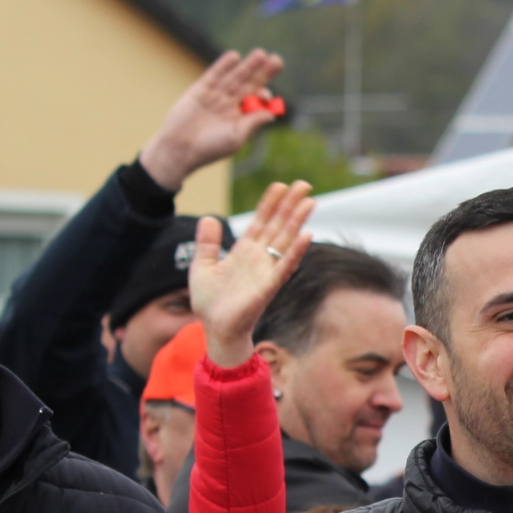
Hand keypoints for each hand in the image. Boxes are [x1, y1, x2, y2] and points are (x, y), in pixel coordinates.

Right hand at [139, 49, 285, 191]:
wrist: (179, 148)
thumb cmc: (209, 149)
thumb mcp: (235, 138)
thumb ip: (252, 124)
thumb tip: (272, 114)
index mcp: (240, 118)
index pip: (256, 101)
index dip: (264, 95)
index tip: (267, 95)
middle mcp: (229, 104)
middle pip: (249, 84)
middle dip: (262, 73)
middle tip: (277, 60)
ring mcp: (215, 96)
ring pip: (234, 77)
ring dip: (247, 66)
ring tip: (261, 54)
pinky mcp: (199, 90)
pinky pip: (214, 75)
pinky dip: (223, 66)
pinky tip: (235, 56)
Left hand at [189, 182, 314, 368]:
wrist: (213, 328)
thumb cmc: (210, 301)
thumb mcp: (202, 265)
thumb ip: (208, 243)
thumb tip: (209, 218)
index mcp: (244, 251)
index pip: (261, 221)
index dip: (270, 203)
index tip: (280, 185)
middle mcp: (259, 258)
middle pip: (278, 225)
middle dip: (291, 205)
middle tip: (305, 184)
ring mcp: (266, 271)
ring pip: (285, 241)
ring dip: (298, 222)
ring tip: (310, 202)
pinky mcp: (268, 287)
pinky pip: (284, 267)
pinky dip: (295, 252)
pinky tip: (306, 236)